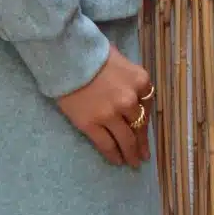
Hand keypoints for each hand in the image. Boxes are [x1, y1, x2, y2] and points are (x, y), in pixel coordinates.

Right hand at [56, 45, 152, 167]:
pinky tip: (116, 160)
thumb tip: (130, 92)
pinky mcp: (92, 125)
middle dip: (141, 143)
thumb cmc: (92, 52)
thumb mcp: (119, 59)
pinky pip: (106, 145)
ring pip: (125, 141)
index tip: (143, 130)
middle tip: (142, 155)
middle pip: (139, 126)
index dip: (145, 120)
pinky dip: (113, 155)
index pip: (147, 107)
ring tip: (131, 162)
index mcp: (139, 81)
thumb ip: (128, 78)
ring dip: (130, 154)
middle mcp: (130, 101)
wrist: (66, 55)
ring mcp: (111, 115)